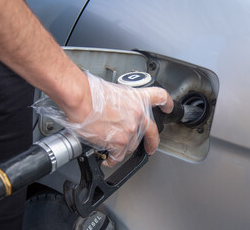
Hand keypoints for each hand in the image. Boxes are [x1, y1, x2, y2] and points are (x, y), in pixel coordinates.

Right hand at [34, 73, 172, 166]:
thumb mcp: (113, 90)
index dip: (167, 103)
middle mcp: (138, 115)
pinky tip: (108, 158)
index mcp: (138, 99)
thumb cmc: (91, 91)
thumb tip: (116, 108)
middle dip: (152, 142)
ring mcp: (130, 130)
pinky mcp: (119, 142)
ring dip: (123, 148)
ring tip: (114, 148)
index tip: (168, 107)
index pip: (160, 97)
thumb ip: (121, 102)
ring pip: (132, 145)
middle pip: (151, 132)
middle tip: (150, 148)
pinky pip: (119, 156)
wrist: (81, 98)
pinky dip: (113, 158)